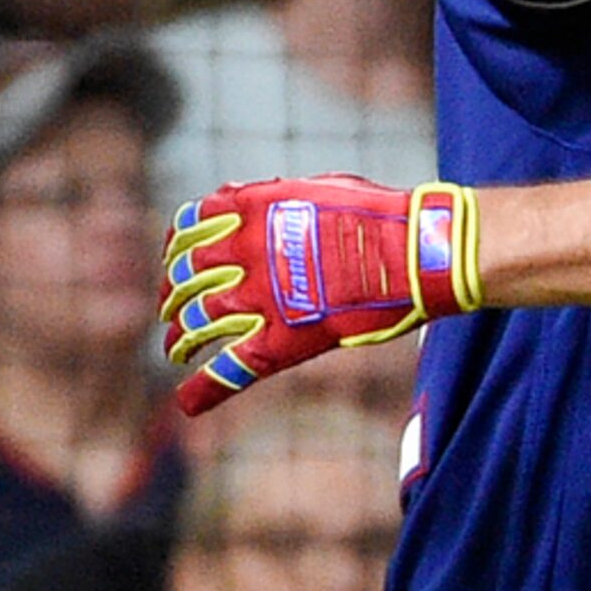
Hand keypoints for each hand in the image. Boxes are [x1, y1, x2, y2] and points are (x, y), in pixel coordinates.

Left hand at [160, 175, 479, 415]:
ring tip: (176, 347)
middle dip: (173, 295)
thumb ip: (273, 195)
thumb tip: (236, 194)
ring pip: (197, 321)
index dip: (177, 247)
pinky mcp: (283, 340)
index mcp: (254, 212)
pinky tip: (186, 402)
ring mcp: (261, 299)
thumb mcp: (320, 188)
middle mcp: (247, 254)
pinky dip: (205, 388)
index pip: (189, 228)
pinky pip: (231, 368)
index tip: (177, 259)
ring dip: (180, 337)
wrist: (418, 253)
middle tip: (172, 309)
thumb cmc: (381, 216)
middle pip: (187, 277)